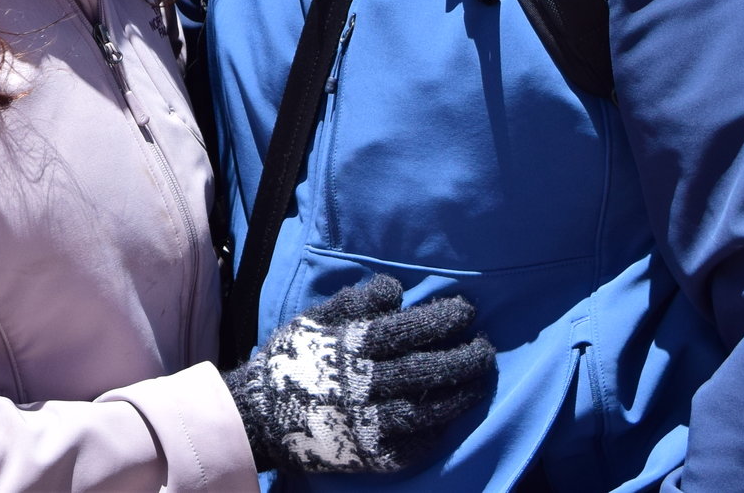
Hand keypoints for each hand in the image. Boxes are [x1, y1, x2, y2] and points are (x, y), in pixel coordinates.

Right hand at [223, 273, 494, 473]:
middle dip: (463, 357)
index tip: (466, 311)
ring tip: (480, 382)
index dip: (442, 319)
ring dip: (460, 395)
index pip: (407, 329)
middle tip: (485, 348)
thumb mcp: (313, 319)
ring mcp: (368, 423)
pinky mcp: (370, 454)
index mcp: (350, 347)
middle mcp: (363, 384)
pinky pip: (413, 446)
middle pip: (426, 369)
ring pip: (428, 409)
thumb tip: (395, 288)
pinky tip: (450, 418)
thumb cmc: (290, 360)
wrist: (258, 416)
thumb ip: (355, 302)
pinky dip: (435, 432)